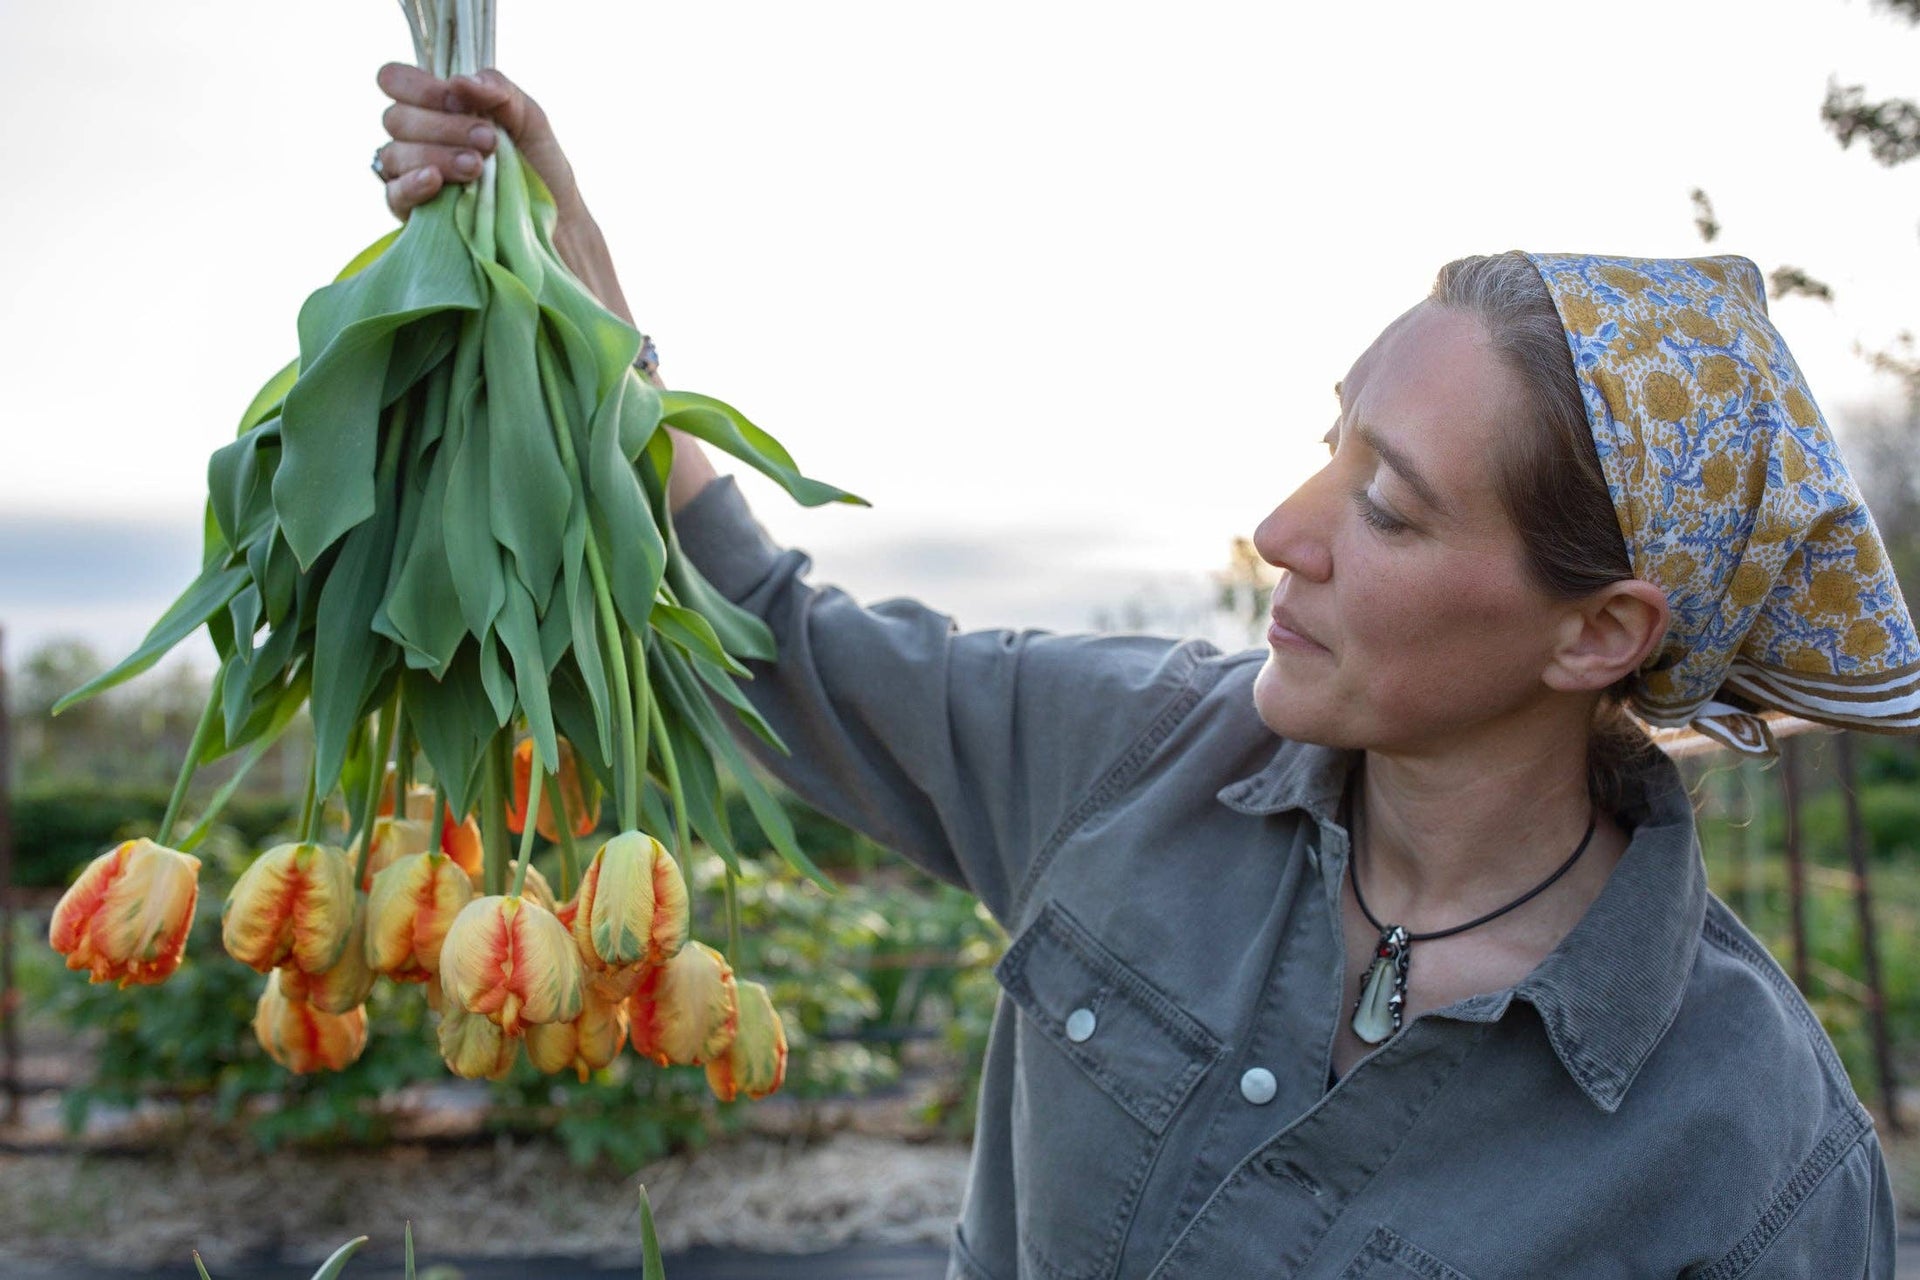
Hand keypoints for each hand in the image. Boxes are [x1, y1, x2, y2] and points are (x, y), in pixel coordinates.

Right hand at [374, 64, 583, 223]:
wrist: (560, 224)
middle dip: (443, 126)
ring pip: (395, 153)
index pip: (396, 81)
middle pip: (397, 118)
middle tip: (488, 141)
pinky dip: (413, 184)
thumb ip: (498, 89)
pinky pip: (394, 194)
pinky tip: (436, 181)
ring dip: (437, 154)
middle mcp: (417, 138)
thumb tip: (458, 81)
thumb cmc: (540, 168)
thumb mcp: (529, 118)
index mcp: (437, 107)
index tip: (461, 102)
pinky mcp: (415, 214)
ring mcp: (412, 176)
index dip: (420, 87)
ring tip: (477, 167)